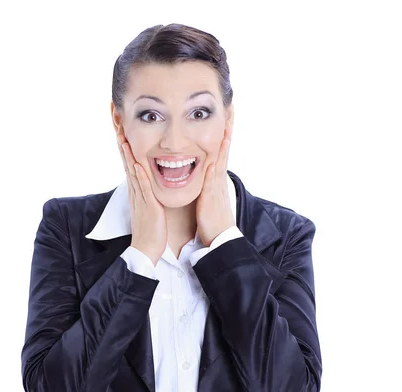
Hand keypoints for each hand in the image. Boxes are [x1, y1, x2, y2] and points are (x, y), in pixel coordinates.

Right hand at [116, 127, 167, 265]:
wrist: (146, 249)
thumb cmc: (150, 230)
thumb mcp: (148, 207)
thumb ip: (147, 193)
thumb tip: (149, 183)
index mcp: (136, 191)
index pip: (129, 163)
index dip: (125, 146)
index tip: (121, 129)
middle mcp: (135, 191)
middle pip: (127, 162)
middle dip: (122, 142)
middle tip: (116, 123)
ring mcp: (140, 198)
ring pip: (132, 171)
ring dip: (127, 153)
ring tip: (122, 136)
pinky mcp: (147, 206)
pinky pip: (143, 188)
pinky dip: (139, 174)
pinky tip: (136, 163)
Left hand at [195, 126, 234, 247]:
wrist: (220, 238)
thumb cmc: (212, 219)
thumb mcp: (210, 197)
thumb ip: (208, 183)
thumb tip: (205, 171)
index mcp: (216, 178)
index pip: (220, 150)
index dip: (223, 132)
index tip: (225, 114)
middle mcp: (219, 178)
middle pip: (224, 148)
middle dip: (228, 128)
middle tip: (231, 107)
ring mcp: (217, 185)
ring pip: (221, 158)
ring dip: (224, 140)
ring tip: (226, 121)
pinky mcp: (212, 194)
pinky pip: (213, 175)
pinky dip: (216, 160)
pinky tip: (217, 151)